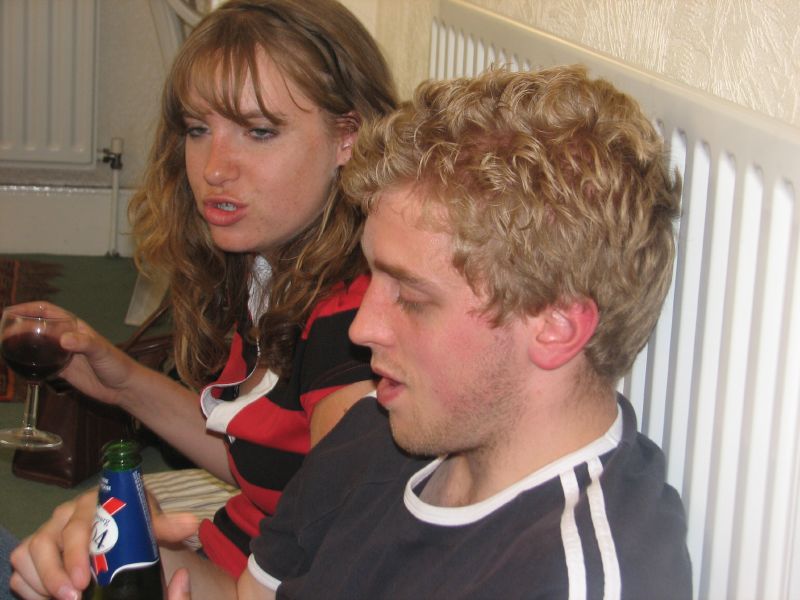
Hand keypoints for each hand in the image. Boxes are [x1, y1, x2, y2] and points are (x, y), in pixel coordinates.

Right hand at [9, 301, 137, 404]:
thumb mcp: (102, 351)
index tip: (10, 312)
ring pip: (37, 345)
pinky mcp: (61, 370)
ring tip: (5, 347)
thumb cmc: (117, 365)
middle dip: (19, 326)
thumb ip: (84, 344)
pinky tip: (18, 365)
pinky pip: (41, 363)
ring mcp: (62, 354)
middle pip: (38, 326)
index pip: (47, 311)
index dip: (28, 308)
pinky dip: (29, 363)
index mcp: (75, 327)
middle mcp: (66, 337)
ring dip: (22, 344)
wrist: (123, 388)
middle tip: (3, 333)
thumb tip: (64, 340)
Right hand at [10, 487, 198, 599]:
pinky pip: (20, 570)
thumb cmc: (136, 525)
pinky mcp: (34, 555)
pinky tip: (49, 599)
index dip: (76, 553)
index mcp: (92, 504)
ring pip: (26, 556)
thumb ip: (168, 525)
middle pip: (44, 542)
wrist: (125, 533)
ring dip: (41, 582)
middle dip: (55, 575)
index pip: (77, 525)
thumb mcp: (151, 525)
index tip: (85, 580)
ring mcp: (46, 534)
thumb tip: (192, 523)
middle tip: (74, 598)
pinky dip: (30, 588)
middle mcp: (64, 516)